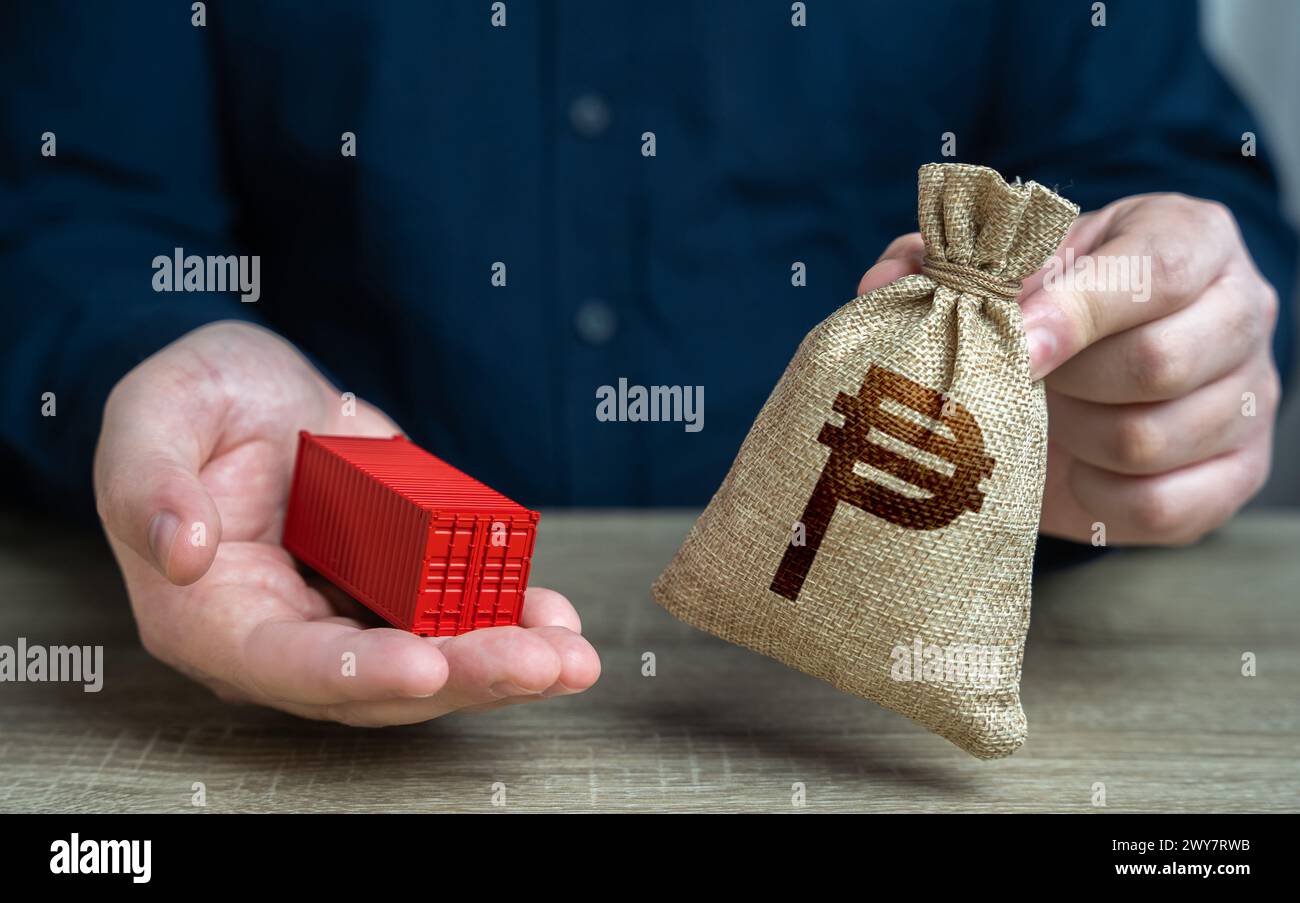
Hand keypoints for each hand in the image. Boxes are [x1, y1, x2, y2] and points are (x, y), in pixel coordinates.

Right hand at [94, 321, 599, 723]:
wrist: (247, 387)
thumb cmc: (190, 400)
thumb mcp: (151, 416)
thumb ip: (146, 483)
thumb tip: (177, 550)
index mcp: (210, 614)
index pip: (285, 665)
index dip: (356, 674)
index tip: (425, 668)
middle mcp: (284, 633)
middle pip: (376, 682)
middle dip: (463, 677)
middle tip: (542, 666)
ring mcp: (346, 613)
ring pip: (427, 660)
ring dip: (503, 662)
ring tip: (572, 655)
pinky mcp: (394, 585)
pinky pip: (451, 615)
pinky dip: (507, 618)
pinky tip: (558, 617)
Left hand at [859, 194, 1279, 544]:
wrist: (1094, 371)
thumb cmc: (1049, 307)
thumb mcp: (1007, 268)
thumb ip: (945, 264)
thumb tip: (882, 284)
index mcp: (1189, 239)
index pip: (1153, 271)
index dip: (1075, 311)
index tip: (1013, 344)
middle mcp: (1242, 311)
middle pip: (1158, 363)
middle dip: (1067, 383)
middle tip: (1026, 382)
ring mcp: (1249, 399)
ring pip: (1151, 438)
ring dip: (1074, 437)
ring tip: (1049, 417)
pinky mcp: (1236, 476)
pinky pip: (1161, 505)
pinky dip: (1098, 496)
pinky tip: (1074, 469)